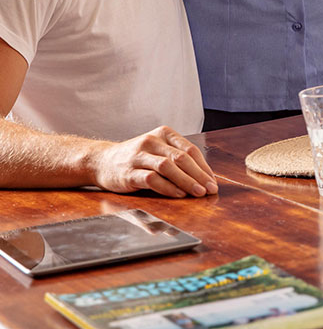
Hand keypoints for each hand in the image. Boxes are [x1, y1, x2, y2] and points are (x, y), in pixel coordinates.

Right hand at [89, 125, 217, 198]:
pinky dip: (167, 187)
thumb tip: (203, 177)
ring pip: (168, 166)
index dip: (204, 167)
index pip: (190, 149)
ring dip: (186, 181)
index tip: (213, 181)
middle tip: (211, 189)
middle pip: (181, 158)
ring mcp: (139, 156)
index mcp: (164, 134)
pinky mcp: (129, 172)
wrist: (102, 161)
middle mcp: (152, 141)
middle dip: (199, 175)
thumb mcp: (158, 150)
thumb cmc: (137, 158)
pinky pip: (151, 179)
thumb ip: (177, 159)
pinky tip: (178, 194)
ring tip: (198, 193)